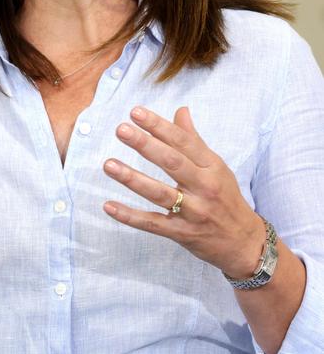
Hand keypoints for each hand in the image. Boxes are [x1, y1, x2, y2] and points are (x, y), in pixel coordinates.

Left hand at [103, 105, 265, 276]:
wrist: (244, 242)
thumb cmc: (226, 198)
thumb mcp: (216, 167)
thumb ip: (194, 140)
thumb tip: (181, 110)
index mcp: (212, 167)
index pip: (184, 141)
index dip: (159, 126)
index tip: (136, 113)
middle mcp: (204, 187)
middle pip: (172, 163)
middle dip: (145, 145)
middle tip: (121, 130)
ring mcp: (193, 212)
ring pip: (159, 193)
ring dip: (132, 178)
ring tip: (108, 165)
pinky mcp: (182, 233)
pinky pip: (152, 224)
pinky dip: (130, 216)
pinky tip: (109, 206)